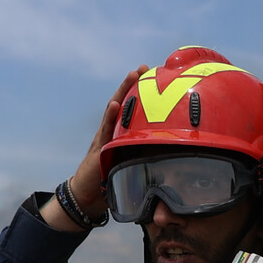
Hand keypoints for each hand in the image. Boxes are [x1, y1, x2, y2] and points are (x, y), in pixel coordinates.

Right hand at [42, 68, 141, 233]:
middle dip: (132, 84)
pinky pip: (106, 129)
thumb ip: (147, 157)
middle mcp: (112, 131)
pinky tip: (116, 103)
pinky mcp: (99, 147)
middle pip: (123, 102)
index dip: (141, 94)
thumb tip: (173, 155)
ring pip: (115, 110)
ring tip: (132, 75)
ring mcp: (104, 136)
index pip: (132, 109)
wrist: (89, 195)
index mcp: (121, 134)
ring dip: (123, 91)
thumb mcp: (134, 165)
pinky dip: (110, 116)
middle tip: (144, 67)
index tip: (154, 77)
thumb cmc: (112, 180)